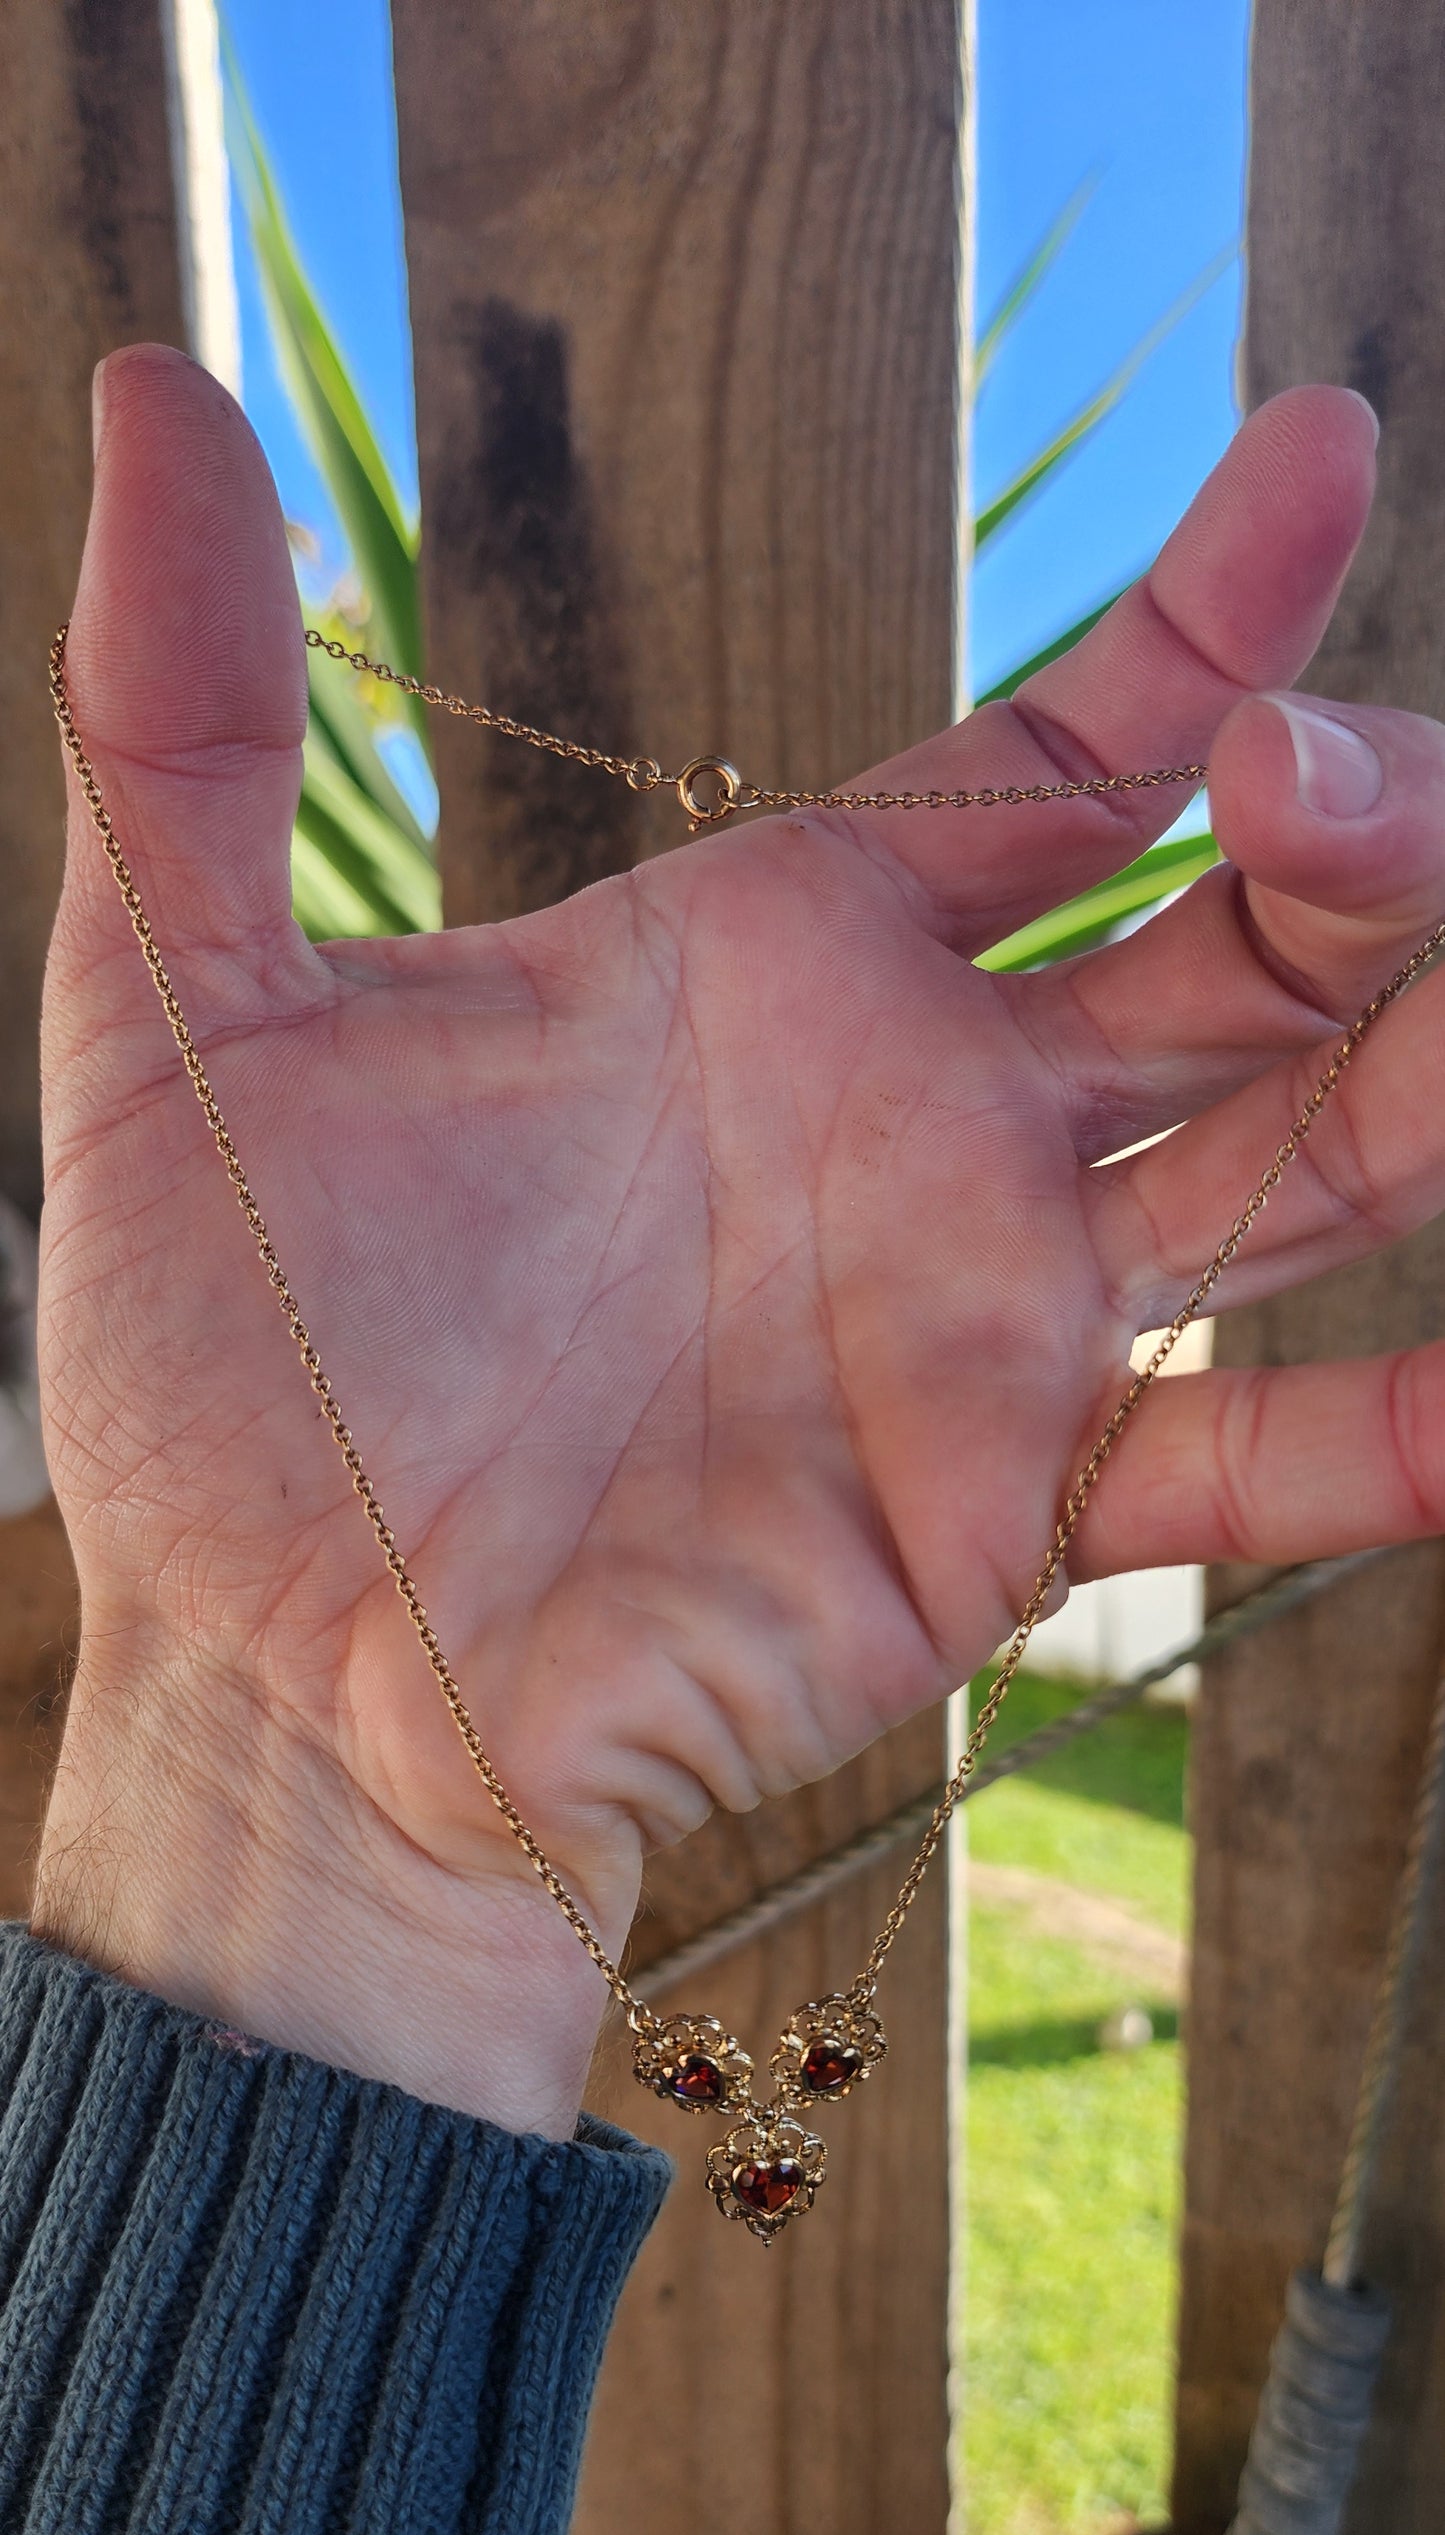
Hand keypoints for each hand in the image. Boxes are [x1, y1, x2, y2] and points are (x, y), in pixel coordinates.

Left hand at [34, 350, 1444, 2129]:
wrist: (265, 1684)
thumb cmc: (225, 1376)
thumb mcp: (178, 1022)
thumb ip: (184, 729)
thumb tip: (154, 394)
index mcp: (781, 964)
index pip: (1053, 759)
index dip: (1200, 616)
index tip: (1320, 452)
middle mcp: (929, 1123)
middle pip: (1237, 932)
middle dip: (1347, 828)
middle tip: (1326, 777)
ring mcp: (989, 1317)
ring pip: (1292, 1156)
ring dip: (1417, 1078)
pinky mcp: (1004, 1513)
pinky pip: (1242, 1457)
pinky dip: (1375, 1439)